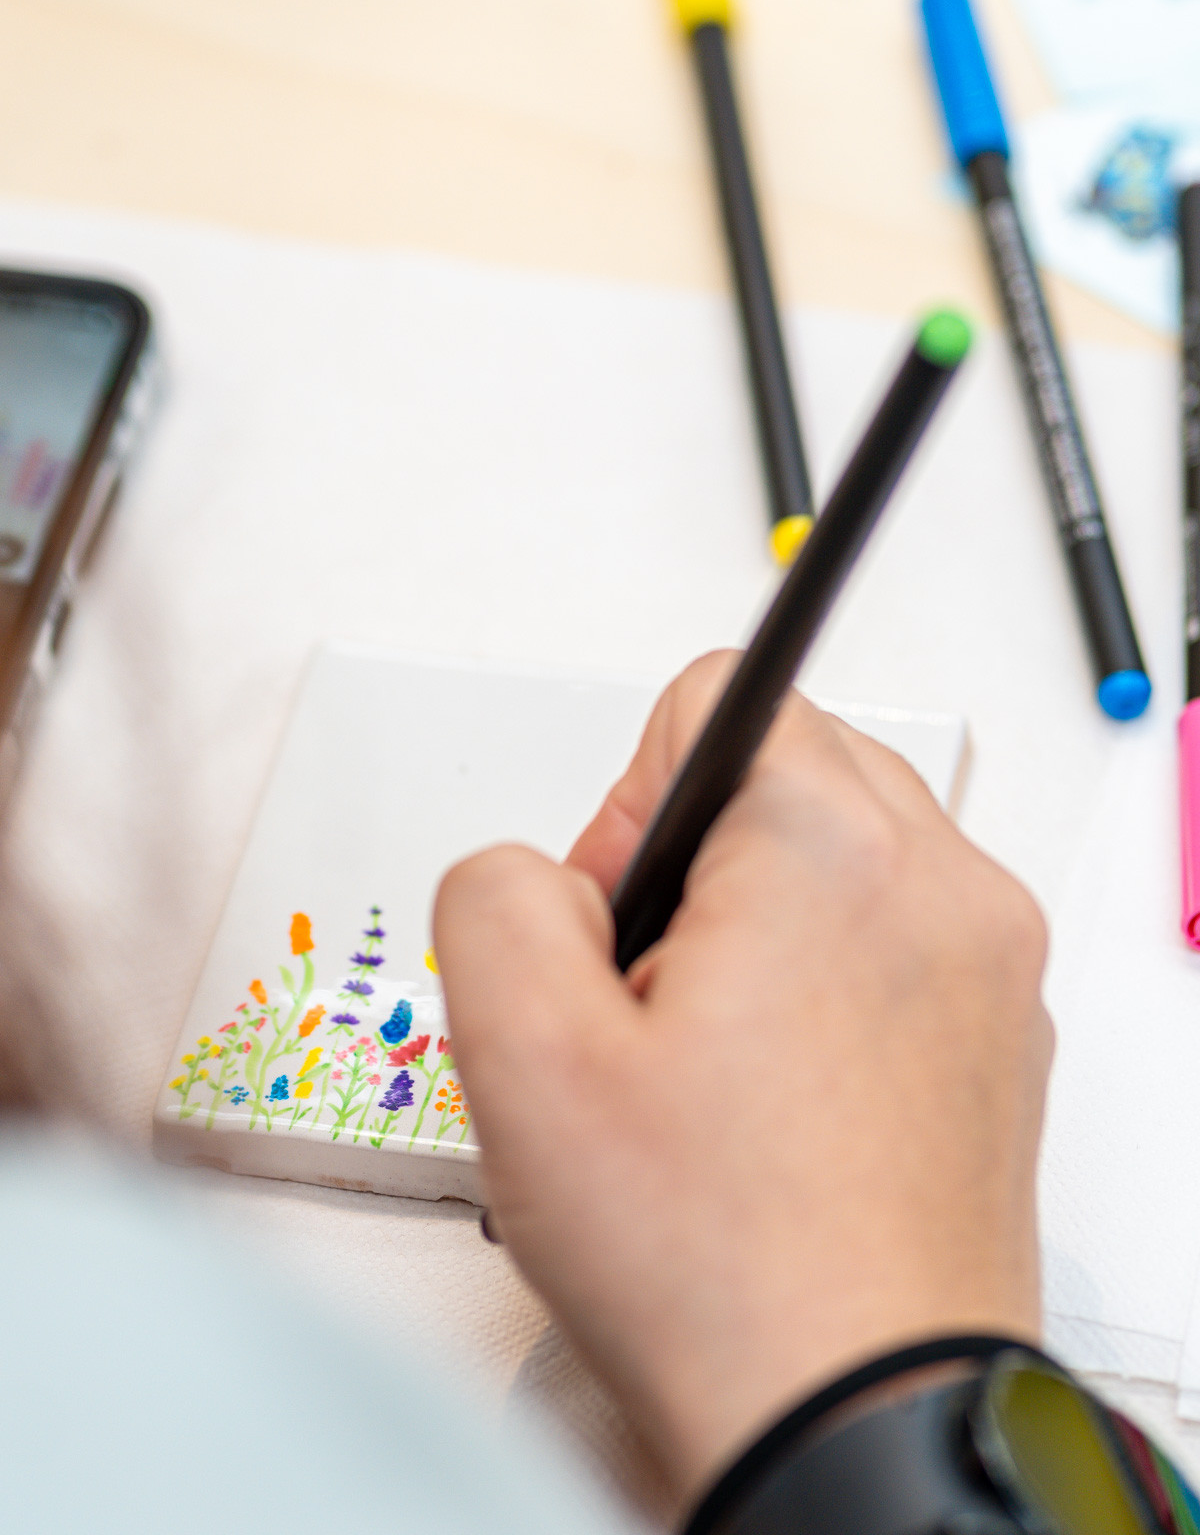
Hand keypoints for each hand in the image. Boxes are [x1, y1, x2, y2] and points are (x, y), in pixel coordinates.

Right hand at [434, 654, 1051, 1504]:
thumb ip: (494, 891)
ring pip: (842, 858)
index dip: (629, 804)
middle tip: (653, 1000)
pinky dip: (829, 987)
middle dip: (694, 862)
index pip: (715, 697)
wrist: (859, 1421)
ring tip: (715, 1065)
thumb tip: (535, 872)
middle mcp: (941, 882)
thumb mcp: (522, 1053)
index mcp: (832, 844)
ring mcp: (990, 964)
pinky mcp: (1004, 1038)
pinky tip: (778, 1104)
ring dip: (762, 926)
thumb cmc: (721, 1265)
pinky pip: (897, 944)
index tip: (621, 924)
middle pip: (785, 771)